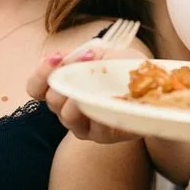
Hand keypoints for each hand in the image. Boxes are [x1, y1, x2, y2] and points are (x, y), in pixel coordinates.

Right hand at [26, 46, 143, 144]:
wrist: (153, 88)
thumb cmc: (123, 70)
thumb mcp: (103, 53)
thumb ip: (81, 54)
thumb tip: (62, 57)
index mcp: (63, 88)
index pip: (36, 87)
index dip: (40, 73)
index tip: (56, 57)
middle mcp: (68, 109)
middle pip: (51, 101)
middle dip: (66, 79)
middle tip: (87, 61)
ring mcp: (84, 126)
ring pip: (66, 116)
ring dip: (77, 96)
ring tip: (92, 82)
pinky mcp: (102, 136)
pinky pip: (92, 127)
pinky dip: (96, 111)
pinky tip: (105, 99)